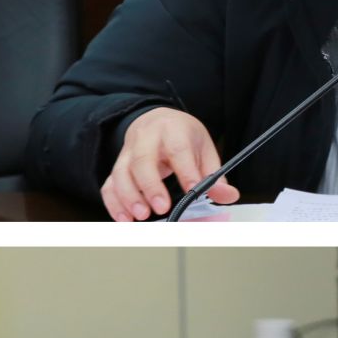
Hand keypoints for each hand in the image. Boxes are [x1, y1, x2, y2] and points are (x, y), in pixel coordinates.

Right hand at [104, 107, 236, 220]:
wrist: (156, 120)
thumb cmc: (181, 135)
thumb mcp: (203, 148)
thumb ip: (214, 174)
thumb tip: (227, 196)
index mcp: (174, 130)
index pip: (179, 150)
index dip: (186, 172)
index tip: (193, 192)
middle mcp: (147, 139)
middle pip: (143, 160)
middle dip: (151, 186)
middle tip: (161, 208)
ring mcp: (128, 152)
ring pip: (121, 173)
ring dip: (129, 197)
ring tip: (142, 216)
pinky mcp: (117, 166)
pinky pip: (109, 185)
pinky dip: (114, 203)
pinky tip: (124, 218)